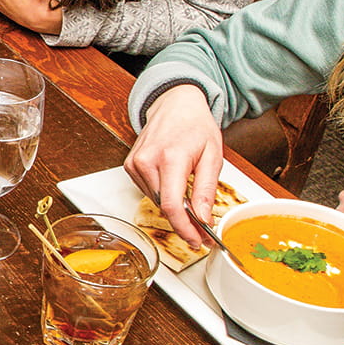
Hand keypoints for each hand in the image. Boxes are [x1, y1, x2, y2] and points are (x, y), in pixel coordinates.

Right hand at [125, 84, 224, 251]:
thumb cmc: (196, 125)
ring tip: (190, 198)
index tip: (196, 241)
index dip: (184, 229)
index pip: (171, 205)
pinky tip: (174, 182)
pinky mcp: (130, 166)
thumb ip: (206, 190)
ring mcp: (135, 164)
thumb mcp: (213, 156)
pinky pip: (148, 191)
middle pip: (163, 207)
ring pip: (156, 201)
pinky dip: (163, 194)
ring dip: (174, 207)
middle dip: (184, 221)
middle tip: (202, 227)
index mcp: (170, 157)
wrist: (176, 103)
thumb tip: (203, 219)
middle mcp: (147, 161)